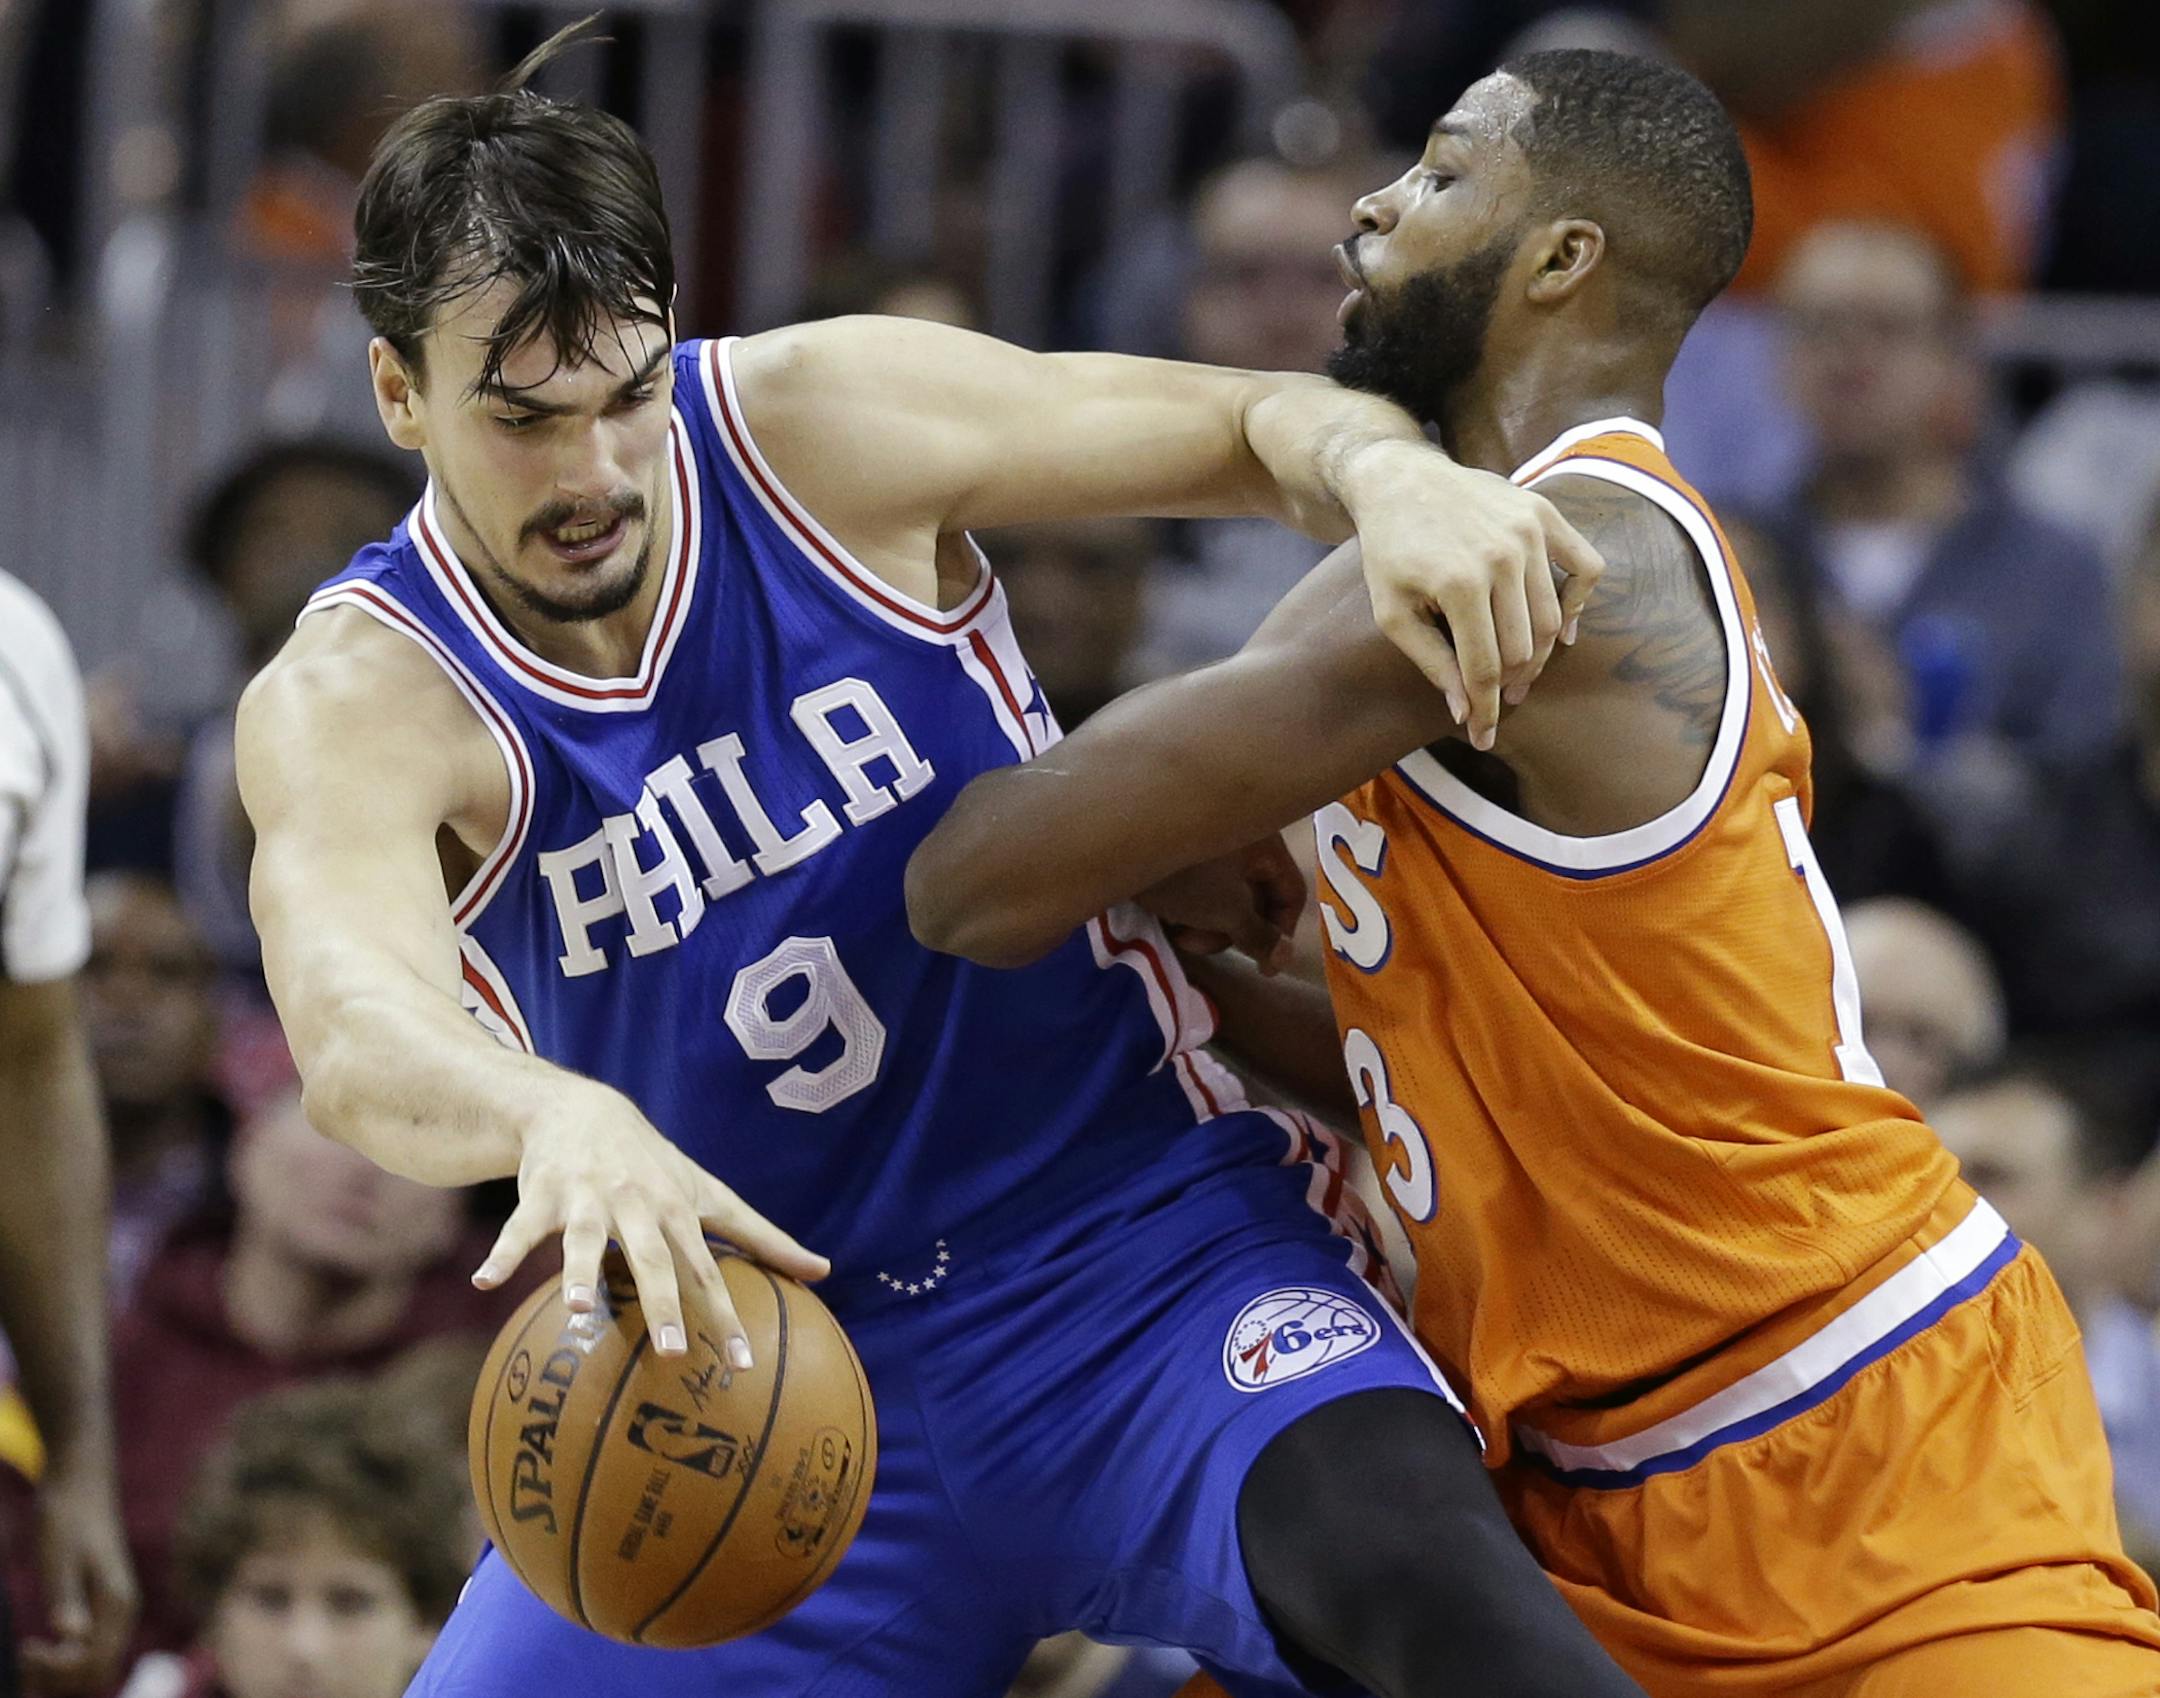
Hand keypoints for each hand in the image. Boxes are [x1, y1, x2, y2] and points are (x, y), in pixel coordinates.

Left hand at [18, 1454, 135, 1696]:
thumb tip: (72, 1637)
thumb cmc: (67, 1516)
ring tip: (29, 1654)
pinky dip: (65, 1662)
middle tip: (25, 1653)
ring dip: (62, 1675)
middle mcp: (123, 1614)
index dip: (58, 1669)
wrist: (81, 1484)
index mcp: (118, 1603)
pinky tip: (39, 1649)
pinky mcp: (102, 1610)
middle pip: (99, 1674)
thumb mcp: (58, 1557)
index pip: (94, 1663)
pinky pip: (90, 1652)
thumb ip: (67, 1597)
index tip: (26, 1647)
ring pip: (95, 1667)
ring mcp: (115, 1614)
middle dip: (60, 1679)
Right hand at [473, 1085, 828, 1366]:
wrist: (580, 1109)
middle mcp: (637, 1206)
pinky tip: (485, 1282)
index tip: (741, 1364)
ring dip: (580, 1272)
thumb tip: (824, 1272)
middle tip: (674, 1352)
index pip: (708, 1273)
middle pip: (653, 1260)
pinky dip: (504, 1253)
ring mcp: (587, 1199)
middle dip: (664, 1304)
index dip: (726, 1317)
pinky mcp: (542, 1194)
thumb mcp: (708, 1193)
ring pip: (584, 1240)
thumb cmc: (654, 1165)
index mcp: (678, 1213)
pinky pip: (521, 1228)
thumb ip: (763, 1237)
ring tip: (577, 1310)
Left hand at [1137, 837, 1305, 975]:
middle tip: (1199, 945)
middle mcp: (1243, 837)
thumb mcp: (1227, 910)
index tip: (1264, 968)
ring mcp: (1211, 844)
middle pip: (1256, 897)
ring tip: (1178, 930)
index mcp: (1265, 843)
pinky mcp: (1182, 852)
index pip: (1291, 892)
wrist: (1117, 845)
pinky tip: (1166, 915)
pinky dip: (1190, 907)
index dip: (1282, 933)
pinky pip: (1202, 887)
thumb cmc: (1184, 876)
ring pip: (1226, 896)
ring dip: (1207, 924)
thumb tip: (1285, 957)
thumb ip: (1260, 936)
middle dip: (1231, 931)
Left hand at [1343, 444, 1602, 748]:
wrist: (1400, 479)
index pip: (1485, 667)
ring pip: (1551, 618)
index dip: (1486, 710)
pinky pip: (1585, 565)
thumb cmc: (1390, 551)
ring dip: (1539, 655)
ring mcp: (1528, 531)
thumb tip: (1464, 712)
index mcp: (1459, 582)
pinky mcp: (1544, 513)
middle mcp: (1501, 556)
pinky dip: (1579, 603)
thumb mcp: (1393, 612)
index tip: (1484, 737)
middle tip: (1497, 700)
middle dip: (1509, 684)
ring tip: (1520, 673)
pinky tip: (1563, 630)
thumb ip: (1431, 662)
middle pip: (1523, 647)